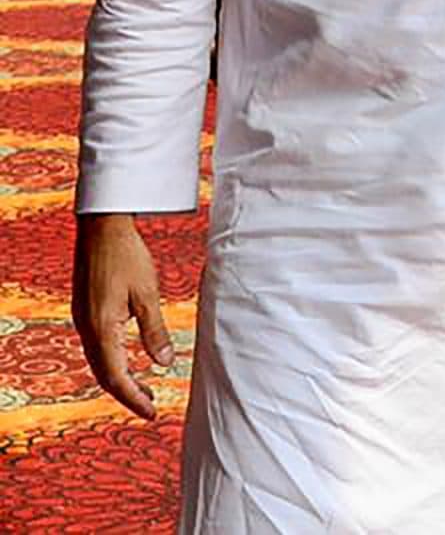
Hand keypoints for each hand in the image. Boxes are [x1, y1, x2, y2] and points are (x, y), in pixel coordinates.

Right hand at [73, 213, 173, 418]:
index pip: (116, 377)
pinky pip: (97, 347)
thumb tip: (165, 363)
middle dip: (127, 393)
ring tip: (146, 388)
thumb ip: (154, 330)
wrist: (101, 228)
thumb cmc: (127, 255)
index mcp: (101, 328)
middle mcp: (86, 329)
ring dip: (120, 378)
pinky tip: (129, 360)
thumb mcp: (148, 293)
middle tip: (152, 406)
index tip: (152, 413)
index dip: (134, 398)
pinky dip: (113, 361)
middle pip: (104, 374)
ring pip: (99, 362)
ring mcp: (82, 320)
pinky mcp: (85, 312)